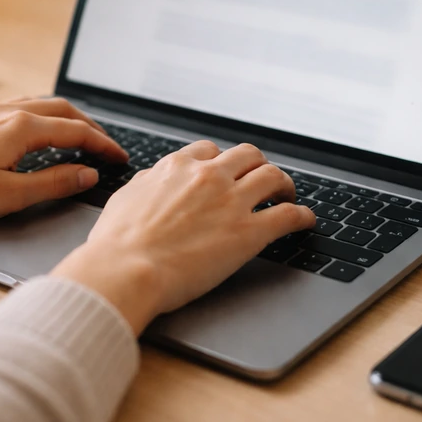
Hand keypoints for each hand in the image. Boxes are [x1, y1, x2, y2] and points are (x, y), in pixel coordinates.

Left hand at [0, 97, 127, 225]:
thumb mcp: (10, 196)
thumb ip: (54, 183)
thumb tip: (87, 174)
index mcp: (21, 128)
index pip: (76, 131)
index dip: (103, 145)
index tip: (120, 158)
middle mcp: (7, 112)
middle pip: (63, 111)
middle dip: (90, 128)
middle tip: (107, 148)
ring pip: (41, 105)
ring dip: (67, 119)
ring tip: (81, 138)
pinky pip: (21, 108)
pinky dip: (43, 117)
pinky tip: (39, 133)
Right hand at [52, 141, 315, 334]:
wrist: (125, 269)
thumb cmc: (116, 243)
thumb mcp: (124, 198)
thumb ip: (146, 184)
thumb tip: (154, 181)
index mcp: (177, 167)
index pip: (209, 151)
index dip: (220, 162)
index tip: (225, 172)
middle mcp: (208, 177)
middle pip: (247, 155)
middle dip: (256, 166)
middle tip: (260, 180)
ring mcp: (231, 202)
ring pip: (273, 176)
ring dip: (284, 184)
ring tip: (287, 195)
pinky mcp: (249, 232)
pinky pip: (288, 215)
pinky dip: (302, 216)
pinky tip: (305, 221)